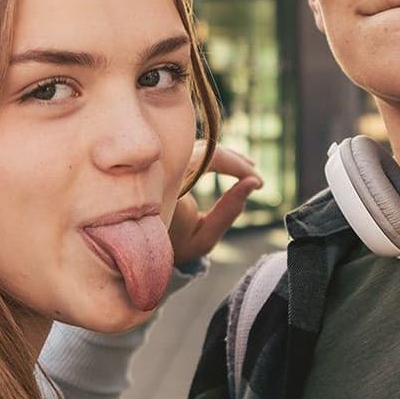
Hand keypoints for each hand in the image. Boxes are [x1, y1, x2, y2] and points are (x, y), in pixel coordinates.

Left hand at [168, 142, 262, 264]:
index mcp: (170, 182)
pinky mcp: (164, 164)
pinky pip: (192, 153)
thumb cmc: (172, 247)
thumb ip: (228, 212)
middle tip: (256, 180)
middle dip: (235, 161)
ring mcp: (162, 163)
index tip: (258, 184)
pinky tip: (230, 166)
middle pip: (206, 150)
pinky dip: (213, 158)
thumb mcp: (203, 239)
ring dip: (226, 157)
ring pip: (200, 149)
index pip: (210, 158)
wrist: (140, 249)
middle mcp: (163, 167)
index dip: (238, 167)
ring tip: (249, 170)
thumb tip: (252, 183)